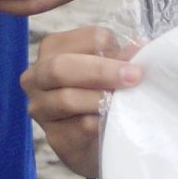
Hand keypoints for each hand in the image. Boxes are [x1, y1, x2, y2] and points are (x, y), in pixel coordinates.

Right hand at [22, 25, 142, 178]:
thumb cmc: (100, 93)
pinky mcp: (55, 137)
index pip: (86, 39)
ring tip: (123, 102)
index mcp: (53, 48)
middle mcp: (37, 76)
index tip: (133, 62)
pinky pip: (80, 127)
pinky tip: (115, 122)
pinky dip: (101, 123)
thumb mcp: (110, 70)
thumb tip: (140, 48)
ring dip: (101, 99)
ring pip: (67, 99)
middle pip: (62, 66)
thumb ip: (121, 58)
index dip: (113, 48)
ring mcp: (41, 108)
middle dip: (101, 72)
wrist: (95, 139)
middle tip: (133, 78)